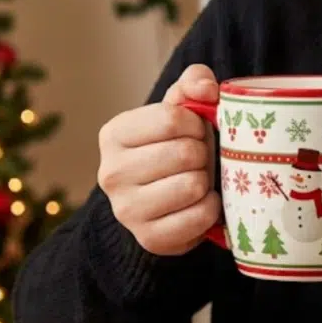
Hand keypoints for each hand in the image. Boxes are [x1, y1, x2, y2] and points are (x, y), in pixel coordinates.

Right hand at [97, 64, 220, 255]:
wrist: (161, 202)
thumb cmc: (173, 147)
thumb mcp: (179, 110)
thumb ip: (193, 84)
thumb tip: (205, 88)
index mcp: (113, 135)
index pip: (172, 119)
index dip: (196, 123)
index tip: (195, 131)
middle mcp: (111, 173)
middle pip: (185, 153)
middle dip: (202, 153)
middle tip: (198, 159)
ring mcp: (127, 210)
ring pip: (192, 185)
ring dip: (206, 181)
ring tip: (197, 180)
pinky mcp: (149, 238)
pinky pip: (200, 217)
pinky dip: (210, 209)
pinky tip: (201, 203)